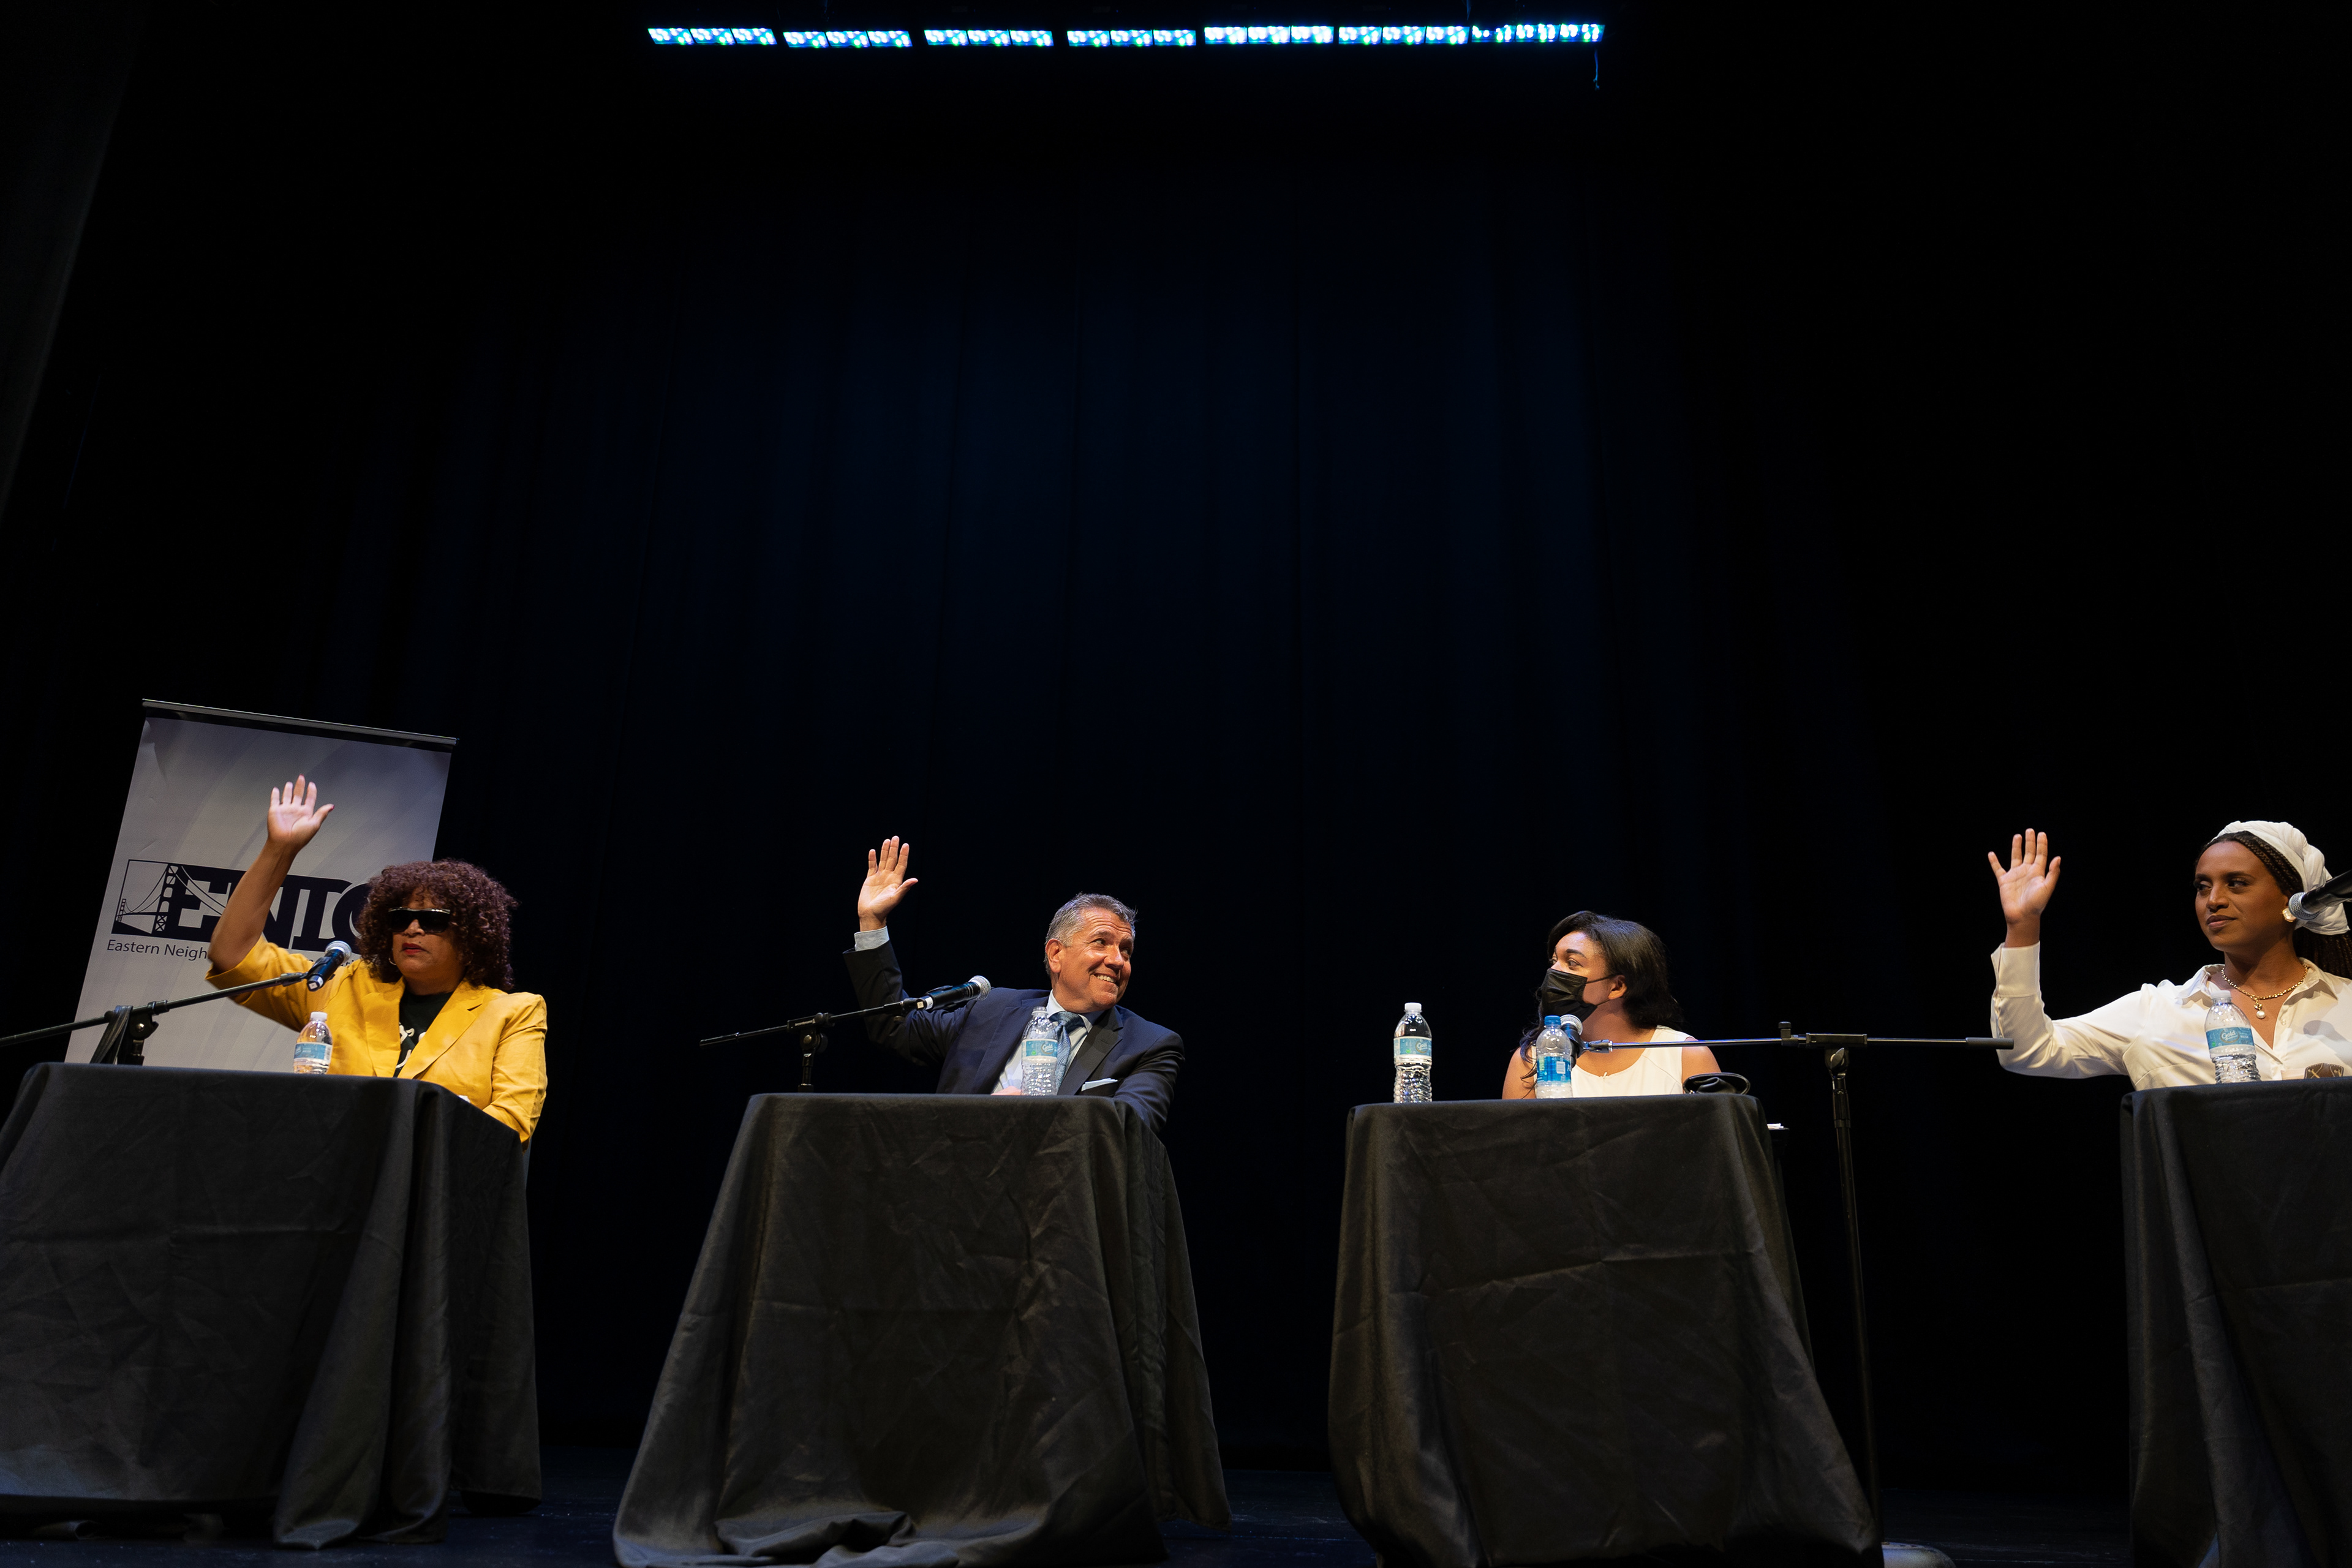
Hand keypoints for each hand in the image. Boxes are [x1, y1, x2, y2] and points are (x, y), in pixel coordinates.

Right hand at [263, 776, 335, 854]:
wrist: (285, 843)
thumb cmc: (300, 837)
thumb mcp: (315, 824)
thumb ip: (322, 813)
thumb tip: (331, 806)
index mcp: (306, 813)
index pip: (310, 799)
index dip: (311, 791)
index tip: (312, 785)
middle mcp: (296, 811)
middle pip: (299, 795)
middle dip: (300, 786)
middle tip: (301, 777)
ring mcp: (285, 810)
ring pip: (287, 796)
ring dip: (289, 790)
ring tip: (290, 783)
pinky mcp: (275, 810)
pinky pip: (275, 800)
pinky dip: (275, 794)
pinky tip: (276, 789)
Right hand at [856, 837, 919, 930]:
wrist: (871, 914)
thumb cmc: (884, 908)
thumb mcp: (895, 897)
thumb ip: (904, 888)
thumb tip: (915, 880)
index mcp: (896, 881)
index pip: (901, 864)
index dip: (904, 855)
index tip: (905, 845)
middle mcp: (889, 877)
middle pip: (892, 859)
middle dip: (894, 849)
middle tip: (896, 837)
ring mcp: (879, 877)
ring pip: (883, 861)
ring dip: (884, 851)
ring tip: (887, 840)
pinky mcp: (870, 879)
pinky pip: (872, 866)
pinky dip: (872, 859)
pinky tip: (873, 851)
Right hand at [1987, 829, 2060, 944]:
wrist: (2022, 916)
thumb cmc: (2036, 904)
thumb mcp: (2047, 888)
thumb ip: (2052, 873)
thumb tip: (2057, 858)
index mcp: (2038, 872)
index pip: (2041, 854)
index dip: (2042, 844)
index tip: (2042, 834)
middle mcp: (2027, 871)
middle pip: (2029, 853)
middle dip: (2030, 842)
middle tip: (2030, 830)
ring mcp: (2015, 875)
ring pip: (2015, 857)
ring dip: (2016, 847)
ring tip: (2017, 836)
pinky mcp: (2004, 881)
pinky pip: (1998, 869)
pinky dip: (1994, 861)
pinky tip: (1991, 854)